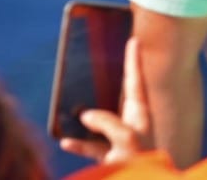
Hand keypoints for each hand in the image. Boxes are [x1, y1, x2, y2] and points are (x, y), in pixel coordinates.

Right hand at [60, 38, 152, 163]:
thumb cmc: (141, 167)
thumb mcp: (125, 140)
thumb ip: (107, 122)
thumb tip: (86, 116)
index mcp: (141, 119)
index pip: (136, 83)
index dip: (134, 61)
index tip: (134, 40)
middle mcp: (132, 128)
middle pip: (119, 98)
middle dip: (112, 82)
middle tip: (104, 64)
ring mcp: (121, 145)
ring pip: (101, 124)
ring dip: (86, 117)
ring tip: (73, 108)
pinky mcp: (112, 160)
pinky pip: (91, 148)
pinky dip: (78, 144)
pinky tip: (65, 141)